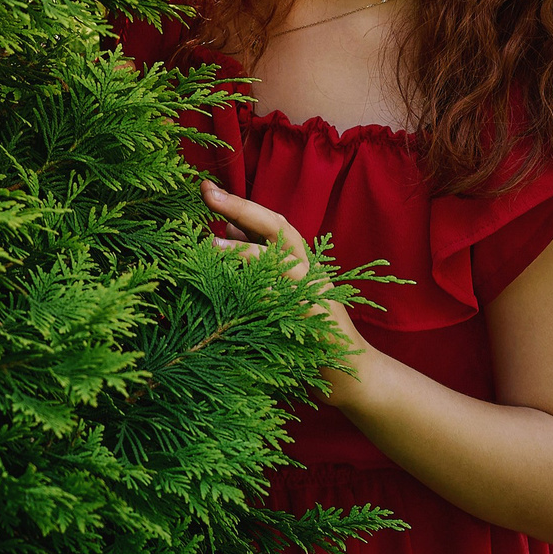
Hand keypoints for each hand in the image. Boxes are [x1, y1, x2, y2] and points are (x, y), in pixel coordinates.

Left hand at [200, 179, 384, 408]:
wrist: (347, 367)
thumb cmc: (307, 322)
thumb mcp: (284, 283)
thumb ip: (260, 255)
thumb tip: (230, 227)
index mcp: (300, 257)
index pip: (269, 221)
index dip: (238, 203)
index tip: (205, 187)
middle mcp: (308, 267)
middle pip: (277, 228)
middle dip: (241, 208)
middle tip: (207, 193)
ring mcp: (312, 292)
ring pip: (281, 261)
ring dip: (245, 251)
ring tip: (211, 245)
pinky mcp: (311, 319)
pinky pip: (283, 302)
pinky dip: (260, 292)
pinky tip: (235, 287)